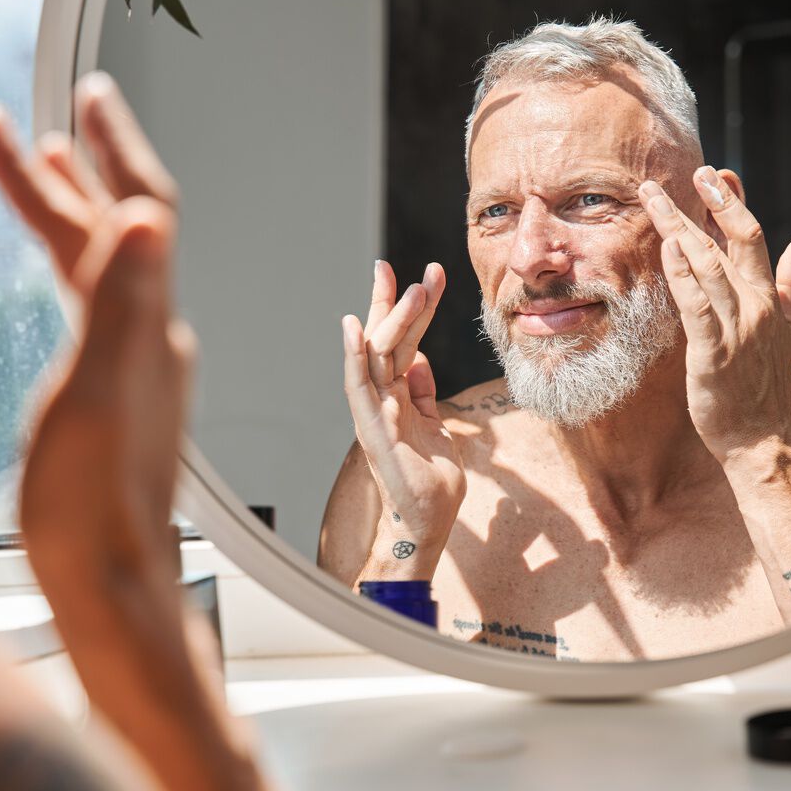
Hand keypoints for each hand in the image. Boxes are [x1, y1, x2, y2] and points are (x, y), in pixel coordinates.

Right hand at [0, 71, 191, 647]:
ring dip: (77, 210)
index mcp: (149, 326)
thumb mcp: (98, 393)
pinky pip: (99, 304)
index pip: (137, 211)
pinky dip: (76, 264)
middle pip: (121, 229)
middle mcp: (154, 336)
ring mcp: (139, 363)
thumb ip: (121, 302)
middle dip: (82, 167)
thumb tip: (149, 218)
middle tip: (50, 116)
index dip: (108, 149)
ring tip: (48, 164)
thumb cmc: (94, 505)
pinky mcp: (120, 391)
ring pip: (107, 264)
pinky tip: (64, 268)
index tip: (83, 96)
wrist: (113, 579)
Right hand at [342, 261, 464, 575]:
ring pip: (377, 355)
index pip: (402, 342)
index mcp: (397, 395)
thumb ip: (424, 394)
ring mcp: (374, 413)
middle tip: (412, 268)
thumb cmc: (431, 480)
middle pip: (385, 340)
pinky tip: (354, 329)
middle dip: (396, 301)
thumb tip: (422, 362)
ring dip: (390, 319)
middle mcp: (381, 399)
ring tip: (407, 287)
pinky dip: (355, 358)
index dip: (411, 309)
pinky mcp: (374, 431)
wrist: (427, 522)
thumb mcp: (436, 425)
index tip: (426, 275)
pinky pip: (360, 388)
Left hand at [639, 168, 790, 460]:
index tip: (715, 174)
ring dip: (680, 230)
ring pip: (707, 267)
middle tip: (677, 174)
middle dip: (700, 205)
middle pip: (726, 244)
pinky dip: (683, 276)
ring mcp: (735, 327)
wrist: (760, 436)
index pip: (751, 238)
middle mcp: (754, 305)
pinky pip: (696, 307)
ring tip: (656, 200)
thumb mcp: (789, 330)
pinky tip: (668, 250)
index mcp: (767, 297)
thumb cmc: (764, 384)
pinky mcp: (713, 352)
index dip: (732, 203)